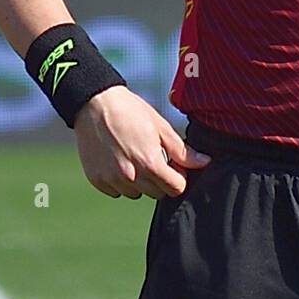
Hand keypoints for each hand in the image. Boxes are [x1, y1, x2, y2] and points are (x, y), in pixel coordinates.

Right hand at [74, 87, 210, 199]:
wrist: (94, 104)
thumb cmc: (131, 111)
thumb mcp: (160, 127)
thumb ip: (182, 151)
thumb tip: (204, 162)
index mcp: (150, 163)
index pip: (176, 188)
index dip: (179, 177)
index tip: (174, 166)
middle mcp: (131, 176)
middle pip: (158, 194)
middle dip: (161, 180)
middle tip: (153, 158)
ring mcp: (112, 180)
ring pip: (136, 194)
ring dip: (140, 182)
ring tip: (133, 157)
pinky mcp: (97, 180)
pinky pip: (116, 191)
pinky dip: (120, 181)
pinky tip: (118, 160)